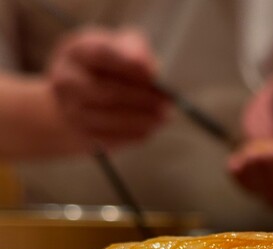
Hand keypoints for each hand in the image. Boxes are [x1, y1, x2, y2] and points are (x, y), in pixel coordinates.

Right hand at [48, 28, 168, 147]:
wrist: (75, 101)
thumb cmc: (105, 68)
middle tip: (167, 101)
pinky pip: (111, 138)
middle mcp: (67, 81)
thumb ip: (135, 50)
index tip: (151, 72)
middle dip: (142, 97)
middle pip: (108, 91)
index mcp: (76, 52)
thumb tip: (150, 69)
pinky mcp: (81, 136)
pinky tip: (150, 128)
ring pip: (110, 118)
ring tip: (164, 116)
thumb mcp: (118, 47)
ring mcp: (71, 111)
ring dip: (142, 119)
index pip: (100, 54)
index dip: (127, 64)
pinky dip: (134, 134)